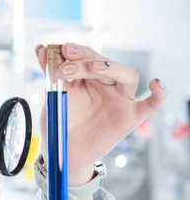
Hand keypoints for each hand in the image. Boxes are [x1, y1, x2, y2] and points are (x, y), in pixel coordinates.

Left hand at [36, 43, 167, 184]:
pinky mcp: (130, 118)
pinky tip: (157, 84)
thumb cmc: (60, 122)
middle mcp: (107, 84)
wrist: (64, 151)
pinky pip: (151, 105)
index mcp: (89, 76)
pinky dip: (159, 95)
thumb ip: (50, 73)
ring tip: (93, 67)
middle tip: (65, 68)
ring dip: (111, 67)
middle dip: (85, 60)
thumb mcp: (53, 95)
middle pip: (104, 63)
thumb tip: (41, 48)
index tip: (60, 50)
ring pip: (127, 75)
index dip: (75, 51)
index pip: (87, 56)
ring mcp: (120, 100)